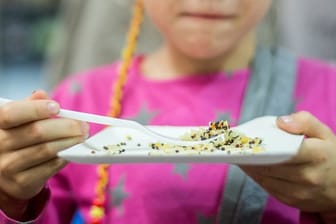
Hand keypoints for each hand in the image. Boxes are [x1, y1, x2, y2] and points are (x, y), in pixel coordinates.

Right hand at [0, 90, 88, 218]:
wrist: (8, 176)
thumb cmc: (18, 140)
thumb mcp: (19, 121)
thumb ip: (29, 106)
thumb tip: (42, 94)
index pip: (12, 113)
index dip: (36, 109)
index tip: (57, 107)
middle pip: (36, 132)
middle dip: (66, 127)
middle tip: (82, 125)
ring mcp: (8, 166)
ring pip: (47, 150)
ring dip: (70, 141)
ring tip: (82, 136)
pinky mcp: (22, 183)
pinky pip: (51, 166)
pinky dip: (66, 156)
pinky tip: (73, 150)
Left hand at [240, 111, 335, 213]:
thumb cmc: (329, 156)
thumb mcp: (323, 133)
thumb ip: (304, 121)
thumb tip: (280, 121)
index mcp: (317, 155)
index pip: (284, 150)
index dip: (261, 146)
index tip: (244, 139)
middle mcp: (308, 177)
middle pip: (269, 165)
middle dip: (249, 156)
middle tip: (235, 145)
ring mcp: (299, 193)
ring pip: (264, 178)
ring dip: (249, 166)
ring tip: (238, 154)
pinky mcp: (292, 202)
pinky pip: (267, 187)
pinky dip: (256, 175)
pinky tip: (249, 166)